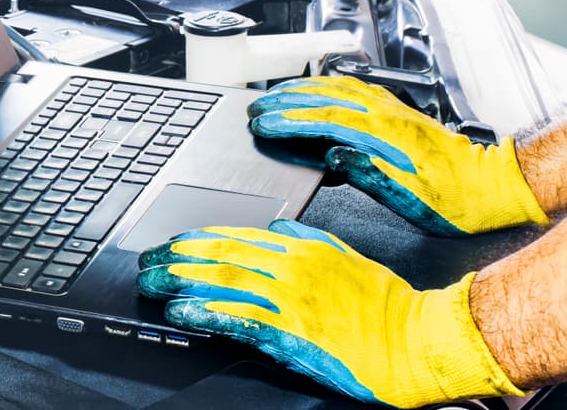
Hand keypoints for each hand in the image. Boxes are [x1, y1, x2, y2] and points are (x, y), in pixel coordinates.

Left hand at [137, 220, 523, 407]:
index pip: (237, 235)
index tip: (172, 243)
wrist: (418, 339)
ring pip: (223, 282)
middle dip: (178, 259)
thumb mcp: (343, 256)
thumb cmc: (386, 304)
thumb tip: (275, 226)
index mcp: (302, 247)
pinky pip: (239, 319)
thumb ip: (306, 239)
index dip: (199, 238)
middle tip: (148, 262)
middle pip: (221, 254)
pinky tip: (182, 313)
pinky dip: (206, 314)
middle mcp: (290, 268)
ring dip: (182, 283)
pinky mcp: (292, 333)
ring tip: (153, 284)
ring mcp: (289, 300)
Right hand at [247, 76, 549, 235]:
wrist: (493, 186)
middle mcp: (387, 116)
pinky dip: (327, 85)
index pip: (325, 120)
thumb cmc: (455, 201)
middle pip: (325, 97)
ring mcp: (392, 109)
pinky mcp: (397, 111)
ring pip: (337, 88)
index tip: (262, 123)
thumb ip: (368, 173)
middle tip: (256, 108)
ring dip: (301, 89)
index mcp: (385, 136)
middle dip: (285, 101)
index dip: (288, 120)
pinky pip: (354, 88)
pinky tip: (317, 88)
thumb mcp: (409, 198)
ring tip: (275, 95)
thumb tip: (333, 155)